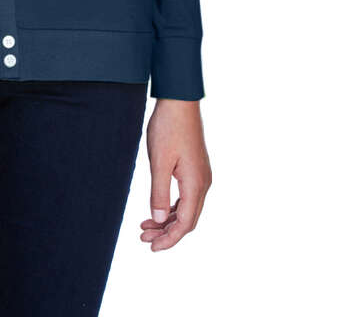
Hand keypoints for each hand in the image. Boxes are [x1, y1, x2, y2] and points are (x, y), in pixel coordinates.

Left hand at [140, 98, 210, 250]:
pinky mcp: (195, 168)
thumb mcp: (159, 161)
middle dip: (166, 233)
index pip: (184, 224)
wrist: (180, 100)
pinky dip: (171, 206)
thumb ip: (158, 192)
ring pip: (186, 209)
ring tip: (145, 226)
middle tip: (143, 238)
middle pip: (187, 220)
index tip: (152, 247)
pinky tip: (156, 209)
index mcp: (196, 184)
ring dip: (167, 220)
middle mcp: (203, 183)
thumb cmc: (168, 128)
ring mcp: (201, 175)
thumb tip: (157, 220)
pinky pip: (186, 196)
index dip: (169, 239)